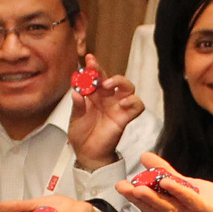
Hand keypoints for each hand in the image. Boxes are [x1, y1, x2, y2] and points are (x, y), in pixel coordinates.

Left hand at [68, 53, 144, 170]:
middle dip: (105, 72)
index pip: (97, 77)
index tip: (89, 58)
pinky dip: (134, 102)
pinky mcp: (125, 118)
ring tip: (108, 85)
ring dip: (120, 82)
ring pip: (128, 88)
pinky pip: (137, 106)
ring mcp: (118, 107)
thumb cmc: (81, 135)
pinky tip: (123, 102)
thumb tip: (76, 93)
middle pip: (113, 79)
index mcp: (95, 96)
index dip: (94, 67)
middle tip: (96, 73)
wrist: (87, 153)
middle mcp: (108, 99)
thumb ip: (77, 106)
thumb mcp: (75, 119)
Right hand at [115, 152, 212, 211]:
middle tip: (121, 187)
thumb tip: (143, 156)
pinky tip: (167, 182)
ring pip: (168, 208)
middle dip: (136, 198)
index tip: (120, 186)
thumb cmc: (207, 201)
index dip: (133, 197)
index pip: (148, 205)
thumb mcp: (182, 184)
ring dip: (152, 198)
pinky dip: (177, 192)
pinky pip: (189, 201)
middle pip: (154, 208)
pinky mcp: (205, 211)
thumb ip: (163, 171)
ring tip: (138, 188)